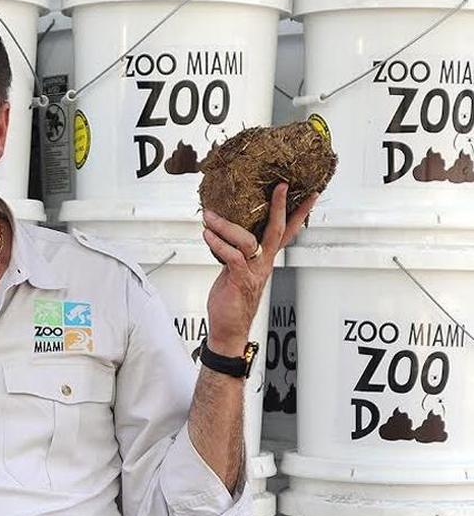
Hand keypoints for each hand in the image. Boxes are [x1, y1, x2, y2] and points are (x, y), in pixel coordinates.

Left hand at [202, 184, 318, 355]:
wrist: (228, 329)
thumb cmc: (231, 300)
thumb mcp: (235, 270)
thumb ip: (236, 252)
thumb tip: (224, 232)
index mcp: (265, 260)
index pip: (286, 232)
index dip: (298, 214)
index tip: (308, 194)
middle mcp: (263, 263)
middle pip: (277, 230)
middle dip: (279, 206)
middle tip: (279, 186)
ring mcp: (253, 271)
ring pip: (248, 240)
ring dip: (226, 225)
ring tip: (209, 216)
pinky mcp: (240, 280)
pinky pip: (232, 256)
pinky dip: (218, 243)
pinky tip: (207, 234)